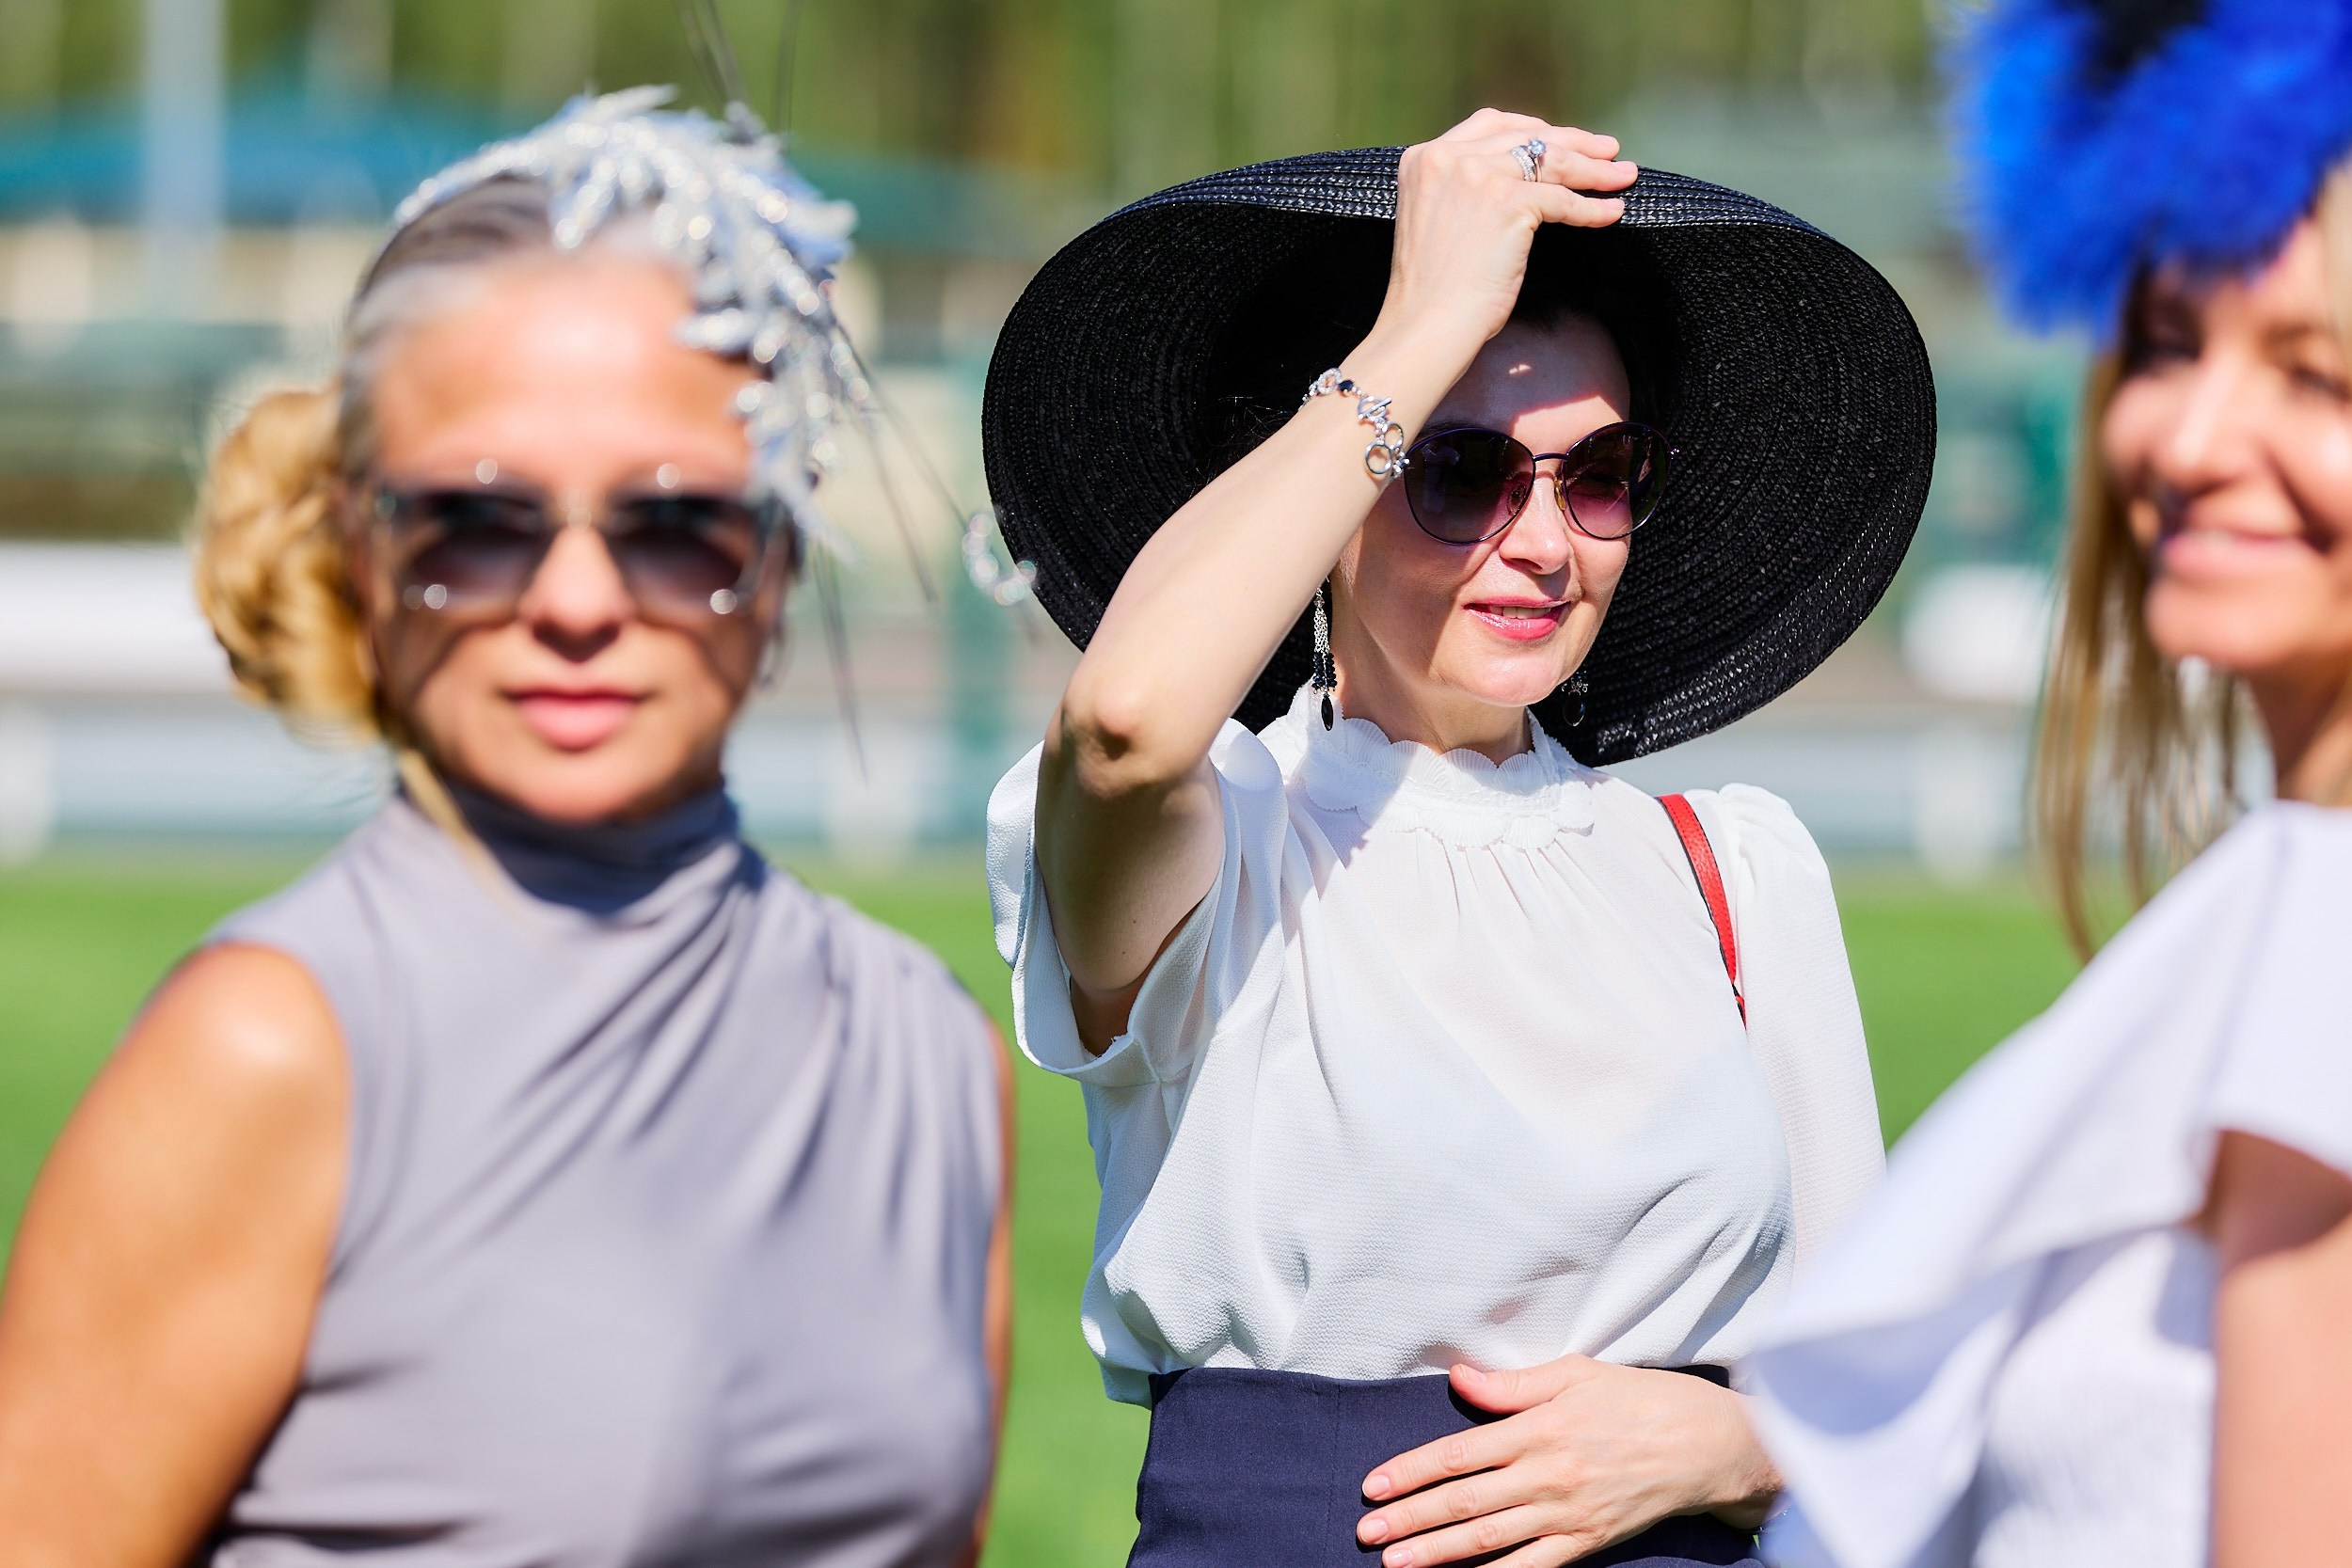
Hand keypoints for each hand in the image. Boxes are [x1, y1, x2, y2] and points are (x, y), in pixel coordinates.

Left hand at [1353, 1356, 1779, 1567]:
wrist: (1707, 1446)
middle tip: (1366, 1531)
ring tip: (1395, 1564)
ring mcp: (1566, 1514)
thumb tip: (1458, 1378)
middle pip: (1463, 1501)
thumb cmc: (1640, 1400)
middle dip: (1409, 1519)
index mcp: (1539, 1428)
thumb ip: (1512, 1384)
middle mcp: (1546, 1475)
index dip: (1410, 1471)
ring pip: (1489, 1539)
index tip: (1373, 1486)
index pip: (1458, 1454)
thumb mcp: (1576, 1374)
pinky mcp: (1587, 1542)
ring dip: (1437, 1553)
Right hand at [1366, 109, 1635, 369]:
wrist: (1427, 323)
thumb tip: (1519, 184)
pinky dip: (1592, 209)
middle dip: (1574, 142)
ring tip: (1623, 175)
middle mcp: (1449, 158)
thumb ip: (1462, 190)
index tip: (1560, 138)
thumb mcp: (1436, 219)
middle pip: (1528, 137)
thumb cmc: (1432, 290)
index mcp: (1424, 158)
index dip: (1533, 129)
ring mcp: (1478, 176)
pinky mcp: (1508, 202)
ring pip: (1552, 161)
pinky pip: (1563, 200)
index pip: (1490, 125)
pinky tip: (1612, 213)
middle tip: (1607, 150)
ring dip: (1595, 170)